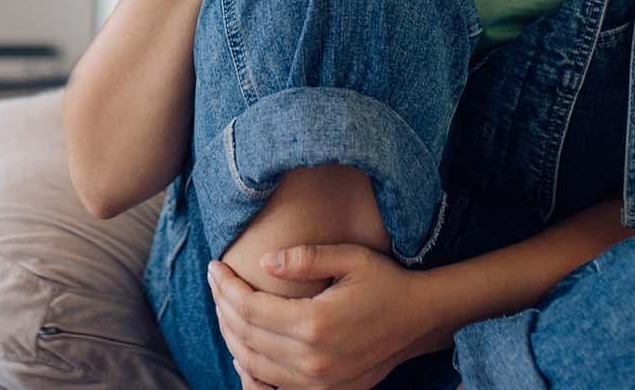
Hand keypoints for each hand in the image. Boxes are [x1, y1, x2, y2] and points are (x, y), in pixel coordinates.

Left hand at [206, 244, 437, 389]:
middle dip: (222, 307)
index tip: (214, 267)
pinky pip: (275, 387)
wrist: (420, 319)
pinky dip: (252, 370)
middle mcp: (312, 360)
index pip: (250, 308)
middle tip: (216, 283)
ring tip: (224, 308)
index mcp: (315, 323)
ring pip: (253, 365)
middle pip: (246, 337)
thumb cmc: (385, 281)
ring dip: (232, 336)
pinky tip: (244, 349)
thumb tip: (263, 263)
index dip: (225, 287)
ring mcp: (318, 383)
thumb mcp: (351, 257)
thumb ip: (305, 258)